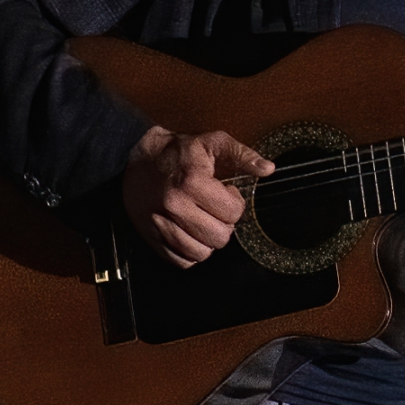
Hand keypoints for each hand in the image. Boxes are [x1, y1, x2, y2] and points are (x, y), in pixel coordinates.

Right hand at [122, 126, 274, 267]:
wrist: (136, 160)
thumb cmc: (178, 152)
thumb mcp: (212, 142)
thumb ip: (242, 154)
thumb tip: (268, 168)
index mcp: (193, 181)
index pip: (233, 213)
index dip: (235, 204)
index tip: (226, 193)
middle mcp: (176, 205)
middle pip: (219, 237)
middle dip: (224, 225)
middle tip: (215, 210)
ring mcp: (161, 224)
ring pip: (201, 254)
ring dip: (207, 241)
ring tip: (203, 222)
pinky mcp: (151, 237)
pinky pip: (181, 261)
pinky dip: (189, 253)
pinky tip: (190, 233)